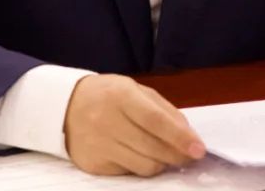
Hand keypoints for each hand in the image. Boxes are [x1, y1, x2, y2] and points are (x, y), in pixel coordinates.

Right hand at [64, 74, 205, 175]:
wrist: (65, 106)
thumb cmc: (108, 96)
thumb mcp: (135, 90)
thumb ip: (164, 109)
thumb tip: (188, 135)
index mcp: (121, 95)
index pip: (155, 121)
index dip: (180, 137)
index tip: (199, 149)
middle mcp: (107, 120)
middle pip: (152, 147)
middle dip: (177, 155)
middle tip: (189, 156)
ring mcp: (99, 145)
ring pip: (143, 166)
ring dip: (162, 163)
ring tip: (165, 155)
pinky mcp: (93, 165)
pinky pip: (128, 173)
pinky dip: (141, 166)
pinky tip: (141, 155)